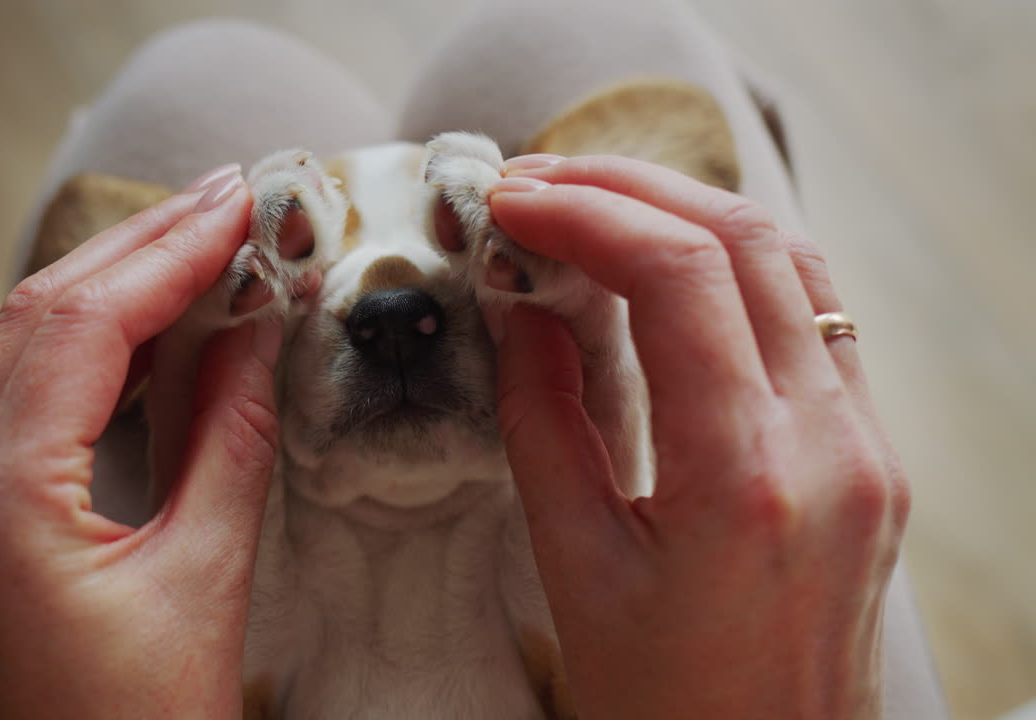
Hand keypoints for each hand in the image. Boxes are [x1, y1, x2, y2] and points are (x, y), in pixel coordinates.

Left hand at [0, 166, 278, 718]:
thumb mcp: (207, 577)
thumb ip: (232, 436)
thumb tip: (258, 326)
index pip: (84, 326)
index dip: (171, 253)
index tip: (239, 203)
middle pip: (37, 318)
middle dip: (137, 249)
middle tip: (223, 200)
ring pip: (16, 352)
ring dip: (109, 293)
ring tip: (197, 247)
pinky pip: (11, 403)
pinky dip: (82, 354)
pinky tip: (147, 332)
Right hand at [489, 156, 908, 718]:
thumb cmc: (663, 700)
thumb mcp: (574, 567)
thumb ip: (544, 422)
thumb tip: (524, 312)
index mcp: (745, 475)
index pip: (678, 276)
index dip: (586, 213)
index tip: (512, 200)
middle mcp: (831, 443)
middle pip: (745, 242)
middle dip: (632, 189)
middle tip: (540, 183)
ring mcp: (866, 445)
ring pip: (793, 264)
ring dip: (690, 214)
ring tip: (597, 204)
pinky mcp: (871, 455)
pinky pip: (815, 317)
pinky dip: (738, 266)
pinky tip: (672, 265)